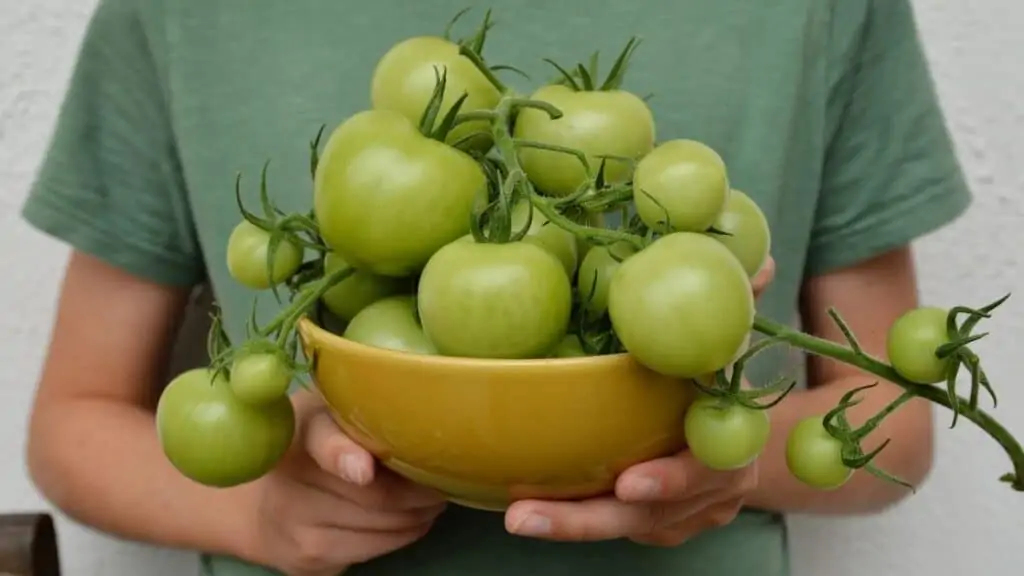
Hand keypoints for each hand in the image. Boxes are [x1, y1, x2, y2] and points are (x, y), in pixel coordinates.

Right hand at [242, 394, 446, 575]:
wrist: (258, 503)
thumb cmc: (312, 444)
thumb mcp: (329, 414)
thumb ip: (361, 413)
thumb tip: (414, 431)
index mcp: (300, 429)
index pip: (321, 440)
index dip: (343, 456)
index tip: (365, 471)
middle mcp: (290, 480)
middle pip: (376, 495)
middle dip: (421, 491)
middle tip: (442, 479)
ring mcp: (296, 525)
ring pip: (383, 526)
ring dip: (420, 515)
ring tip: (430, 499)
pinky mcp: (309, 559)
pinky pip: (375, 549)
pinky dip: (404, 534)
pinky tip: (411, 520)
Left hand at [503, 256, 775, 545]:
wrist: (747, 426)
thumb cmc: (725, 372)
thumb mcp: (734, 337)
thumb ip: (740, 306)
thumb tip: (760, 260)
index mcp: (733, 443)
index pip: (703, 467)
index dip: (670, 479)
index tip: (628, 481)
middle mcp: (714, 489)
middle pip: (649, 513)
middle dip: (587, 519)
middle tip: (525, 515)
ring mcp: (688, 514)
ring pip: (624, 527)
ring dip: (568, 525)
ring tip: (517, 517)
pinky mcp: (662, 525)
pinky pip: (618, 529)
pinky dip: (576, 521)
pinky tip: (533, 510)